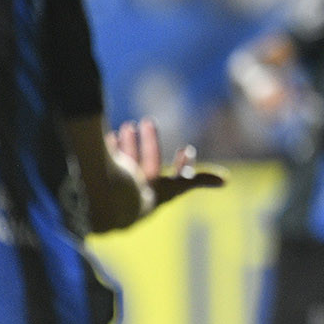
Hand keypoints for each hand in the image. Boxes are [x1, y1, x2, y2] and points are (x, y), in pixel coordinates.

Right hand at [108, 118, 225, 204]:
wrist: (98, 202)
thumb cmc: (139, 194)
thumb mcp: (173, 186)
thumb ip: (196, 181)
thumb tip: (226, 180)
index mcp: (153, 199)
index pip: (174, 183)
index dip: (183, 166)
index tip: (189, 149)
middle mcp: (136, 195)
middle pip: (147, 167)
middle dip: (149, 144)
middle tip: (147, 121)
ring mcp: (116, 188)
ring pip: (127, 163)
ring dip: (129, 144)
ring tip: (127, 125)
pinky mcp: (98, 182)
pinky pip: (106, 164)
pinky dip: (111, 150)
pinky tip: (110, 137)